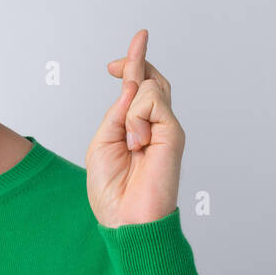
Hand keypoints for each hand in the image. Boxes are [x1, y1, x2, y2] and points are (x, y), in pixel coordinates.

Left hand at [86, 28, 184, 227]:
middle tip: (122, 56)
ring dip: (129, 109)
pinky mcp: (174, 133)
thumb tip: (133, 84)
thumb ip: (116, 113)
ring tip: (130, 143)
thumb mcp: (102, 143)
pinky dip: (136, 118)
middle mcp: (154, 125)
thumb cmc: (112, 190)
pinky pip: (152, 102)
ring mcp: (166, 128)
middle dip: (137, 60)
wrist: (126, 218)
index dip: (131, 66)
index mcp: (135, 128)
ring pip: (149, 87)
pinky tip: (137, 143)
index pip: (138, 90)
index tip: (113, 63)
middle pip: (152, 80)